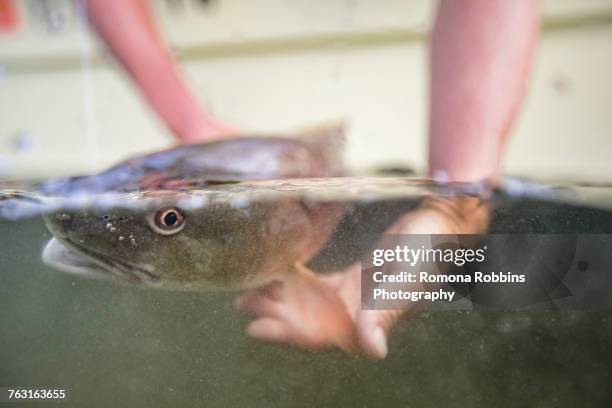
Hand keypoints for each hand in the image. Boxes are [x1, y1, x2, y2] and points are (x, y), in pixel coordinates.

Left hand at [236, 196, 489, 357]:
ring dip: (278, 300)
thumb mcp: (407, 276)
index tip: (255, 328)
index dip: (287, 334)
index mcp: (368, 319)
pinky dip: (295, 282)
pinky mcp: (352, 279)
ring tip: (247, 292)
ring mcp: (353, 297)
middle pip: (306, 321)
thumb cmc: (428, 247)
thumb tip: (372, 351)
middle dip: (272, 316)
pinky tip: (276, 274)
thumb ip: (385, 312)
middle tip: (240, 304)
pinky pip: (317, 285)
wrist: (441, 222)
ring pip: (307, 305)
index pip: (320, 334)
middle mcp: (357, 313)